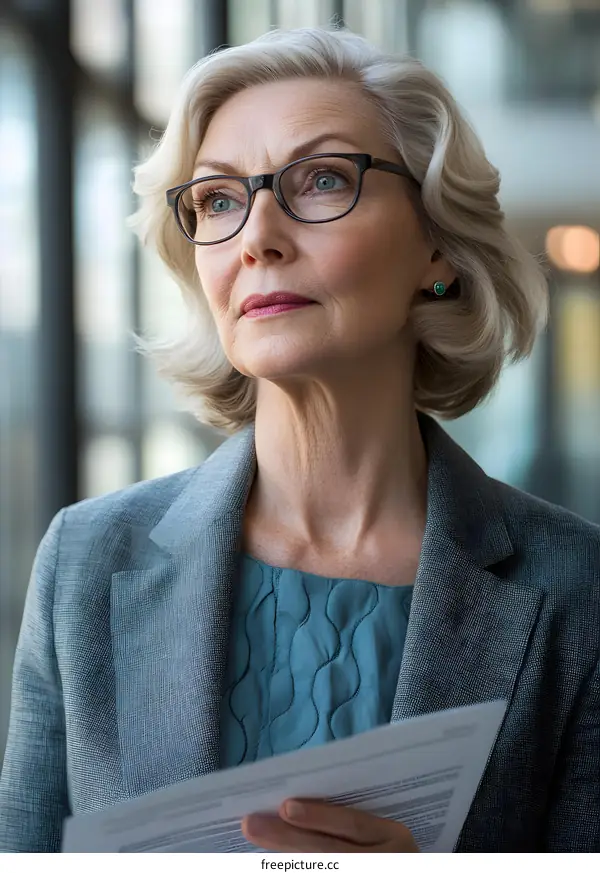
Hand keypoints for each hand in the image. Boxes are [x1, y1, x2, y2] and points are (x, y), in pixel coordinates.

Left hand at [241, 799, 419, 852]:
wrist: (399, 866)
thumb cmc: (391, 845)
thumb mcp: (383, 829)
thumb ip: (352, 818)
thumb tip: (294, 802)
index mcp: (394, 836)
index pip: (354, 825)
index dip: (320, 816)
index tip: (285, 806)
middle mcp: (384, 860)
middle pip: (329, 852)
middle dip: (286, 838)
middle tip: (251, 824)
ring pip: (322, 866)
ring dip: (283, 858)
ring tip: (254, 838)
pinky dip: (295, 866)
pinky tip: (273, 860)